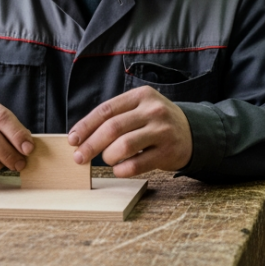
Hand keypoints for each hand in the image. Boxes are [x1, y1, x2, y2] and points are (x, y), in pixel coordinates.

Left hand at [67, 86, 192, 177]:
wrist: (192, 133)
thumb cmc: (156, 122)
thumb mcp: (140, 108)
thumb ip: (116, 117)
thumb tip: (81, 136)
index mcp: (141, 96)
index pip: (106, 110)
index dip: (86, 126)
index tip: (73, 139)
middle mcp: (153, 110)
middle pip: (113, 128)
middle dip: (91, 145)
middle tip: (79, 157)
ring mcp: (162, 130)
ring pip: (124, 146)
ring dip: (108, 157)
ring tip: (107, 159)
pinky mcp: (168, 151)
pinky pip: (137, 164)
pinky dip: (122, 169)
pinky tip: (119, 169)